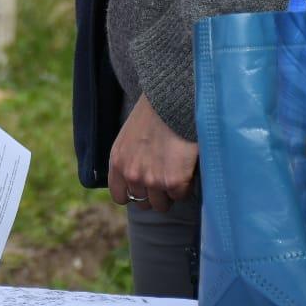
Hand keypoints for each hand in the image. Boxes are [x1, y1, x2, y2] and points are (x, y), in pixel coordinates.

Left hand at [108, 95, 197, 213]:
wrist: (173, 101)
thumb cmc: (154, 113)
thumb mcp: (129, 136)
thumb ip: (130, 159)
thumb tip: (139, 179)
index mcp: (118, 162)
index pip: (119, 196)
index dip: (134, 194)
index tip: (145, 188)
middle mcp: (131, 174)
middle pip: (142, 203)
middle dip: (154, 195)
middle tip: (166, 180)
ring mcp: (151, 180)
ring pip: (162, 205)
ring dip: (170, 194)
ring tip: (178, 174)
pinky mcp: (173, 181)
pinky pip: (181, 196)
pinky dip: (187, 187)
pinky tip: (188, 169)